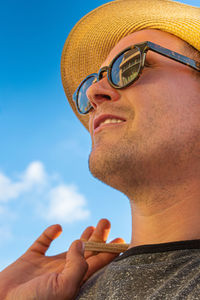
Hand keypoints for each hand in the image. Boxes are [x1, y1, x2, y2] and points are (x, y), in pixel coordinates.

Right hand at [0, 219, 123, 299]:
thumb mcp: (63, 288)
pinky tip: (58, 227)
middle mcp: (63, 272)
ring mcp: (46, 266)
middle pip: (87, 252)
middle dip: (98, 237)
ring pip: (70, 247)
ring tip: (94, 224)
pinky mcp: (30, 260)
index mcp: (73, 280)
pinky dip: (49, 233)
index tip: (121, 238)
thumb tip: (81, 244)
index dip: (110, 251)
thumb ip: (77, 266)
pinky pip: (42, 243)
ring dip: (82, 236)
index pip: (97, 263)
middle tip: (107, 221)